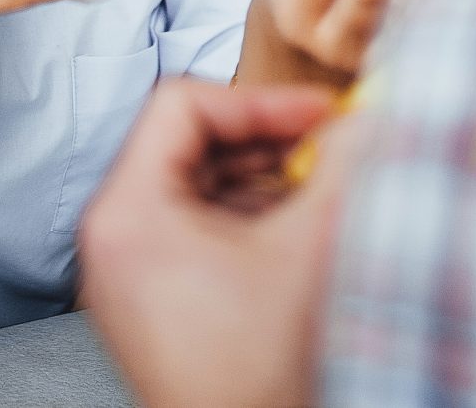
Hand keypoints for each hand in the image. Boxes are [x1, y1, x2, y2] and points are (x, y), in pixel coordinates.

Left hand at [80, 79, 350, 407]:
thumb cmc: (253, 373)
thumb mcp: (306, 246)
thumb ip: (339, 166)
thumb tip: (362, 121)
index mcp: (129, 212)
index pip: (182, 106)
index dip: (259, 101)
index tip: (313, 113)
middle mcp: (113, 237)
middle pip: (187, 144)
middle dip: (266, 140)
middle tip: (324, 143)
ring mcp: (126, 271)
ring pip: (194, 187)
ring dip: (261, 178)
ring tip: (318, 188)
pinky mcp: (148, 298)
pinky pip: (192, 228)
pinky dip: (244, 217)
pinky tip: (294, 230)